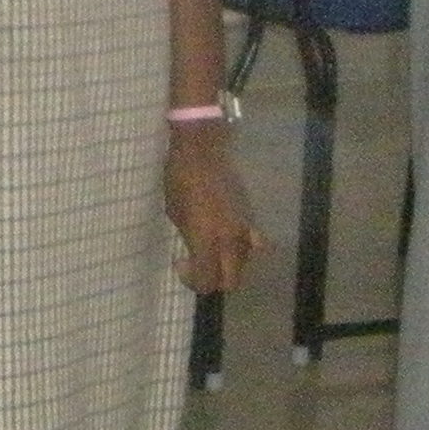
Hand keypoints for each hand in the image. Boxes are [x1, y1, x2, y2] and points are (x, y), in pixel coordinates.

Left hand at [164, 131, 261, 295]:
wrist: (202, 148)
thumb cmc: (180, 178)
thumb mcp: (175, 212)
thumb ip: (189, 237)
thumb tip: (195, 249)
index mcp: (206, 239)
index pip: (208, 281)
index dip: (193, 281)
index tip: (181, 262)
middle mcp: (230, 239)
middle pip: (231, 280)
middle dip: (214, 280)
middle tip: (198, 265)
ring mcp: (244, 227)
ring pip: (244, 263)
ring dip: (228, 266)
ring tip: (212, 252)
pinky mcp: (250, 216)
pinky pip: (253, 243)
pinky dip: (244, 249)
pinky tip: (229, 240)